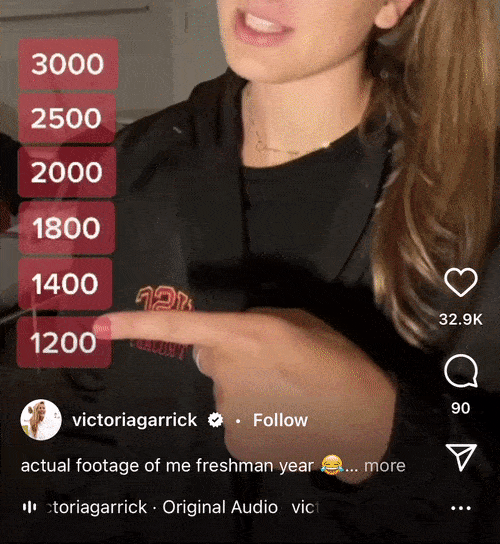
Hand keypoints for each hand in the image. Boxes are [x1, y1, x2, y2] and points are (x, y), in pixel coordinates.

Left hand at [93, 308, 396, 480]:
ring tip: (291, 394)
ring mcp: (231, 411)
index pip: (180, 327)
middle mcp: (229, 372)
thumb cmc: (336, 359)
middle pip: (212, 360)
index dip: (136, 325)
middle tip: (277, 366)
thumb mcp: (296, 321)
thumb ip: (251, 324)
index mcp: (244, 333)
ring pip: (228, 394)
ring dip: (249, 392)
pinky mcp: (239, 443)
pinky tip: (287, 417)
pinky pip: (238, 423)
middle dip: (232, 361)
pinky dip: (258, 421)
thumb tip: (222, 343)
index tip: (99, 326)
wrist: (366, 417)